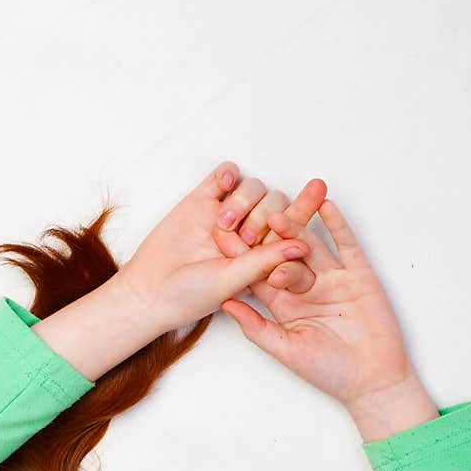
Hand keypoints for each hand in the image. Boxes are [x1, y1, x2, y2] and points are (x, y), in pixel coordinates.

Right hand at [116, 162, 311, 334]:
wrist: (150, 289)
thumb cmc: (191, 296)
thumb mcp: (233, 281)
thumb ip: (267, 260)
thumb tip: (303, 244)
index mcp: (262, 257)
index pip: (292, 229)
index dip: (306, 210)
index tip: (320, 191)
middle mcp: (248, 233)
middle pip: (275, 205)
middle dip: (264, 217)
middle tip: (243, 239)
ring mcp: (227, 214)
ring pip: (254, 188)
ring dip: (244, 202)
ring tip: (222, 225)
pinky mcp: (203, 199)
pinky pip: (225, 175)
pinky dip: (228, 174)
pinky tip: (223, 185)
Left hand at [218, 194, 414, 406]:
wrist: (372, 380)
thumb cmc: (330, 372)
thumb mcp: (286, 350)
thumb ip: (257, 326)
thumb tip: (225, 303)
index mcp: (285, 306)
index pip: (260, 276)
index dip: (243, 259)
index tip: (222, 239)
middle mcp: (306, 289)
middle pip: (283, 257)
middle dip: (266, 240)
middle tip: (246, 219)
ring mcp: (332, 279)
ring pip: (311, 247)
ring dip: (296, 229)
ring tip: (278, 212)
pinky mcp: (358, 275)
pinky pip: (345, 245)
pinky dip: (337, 226)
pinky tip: (325, 207)